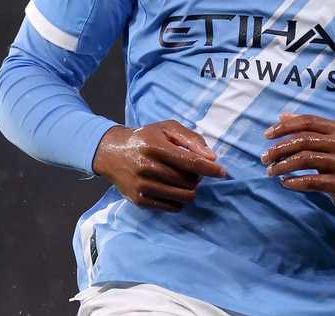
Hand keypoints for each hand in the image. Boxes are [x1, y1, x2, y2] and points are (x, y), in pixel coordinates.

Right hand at [91, 121, 225, 211]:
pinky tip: (174, 189)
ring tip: (184, 180)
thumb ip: (191, 139)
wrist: (112, 153)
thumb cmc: (146, 138)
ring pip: (182, 196)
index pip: (190, 162)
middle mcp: (147, 167)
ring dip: (190, 189)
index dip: (210, 169)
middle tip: (191, 170)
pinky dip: (179, 200)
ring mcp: (142, 186)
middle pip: (188, 181)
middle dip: (197, 177)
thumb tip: (211, 157)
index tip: (222, 172)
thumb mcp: (167, 128)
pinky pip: (172, 207)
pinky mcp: (139, 200)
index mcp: (155, 146)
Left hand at [261, 113, 334, 212]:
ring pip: (307, 159)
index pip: (308, 122)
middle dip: (280, 148)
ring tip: (271, 171)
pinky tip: (284, 182)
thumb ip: (308, 129)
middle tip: (264, 157)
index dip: (285, 126)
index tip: (267, 135)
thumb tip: (281, 116)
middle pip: (305, 140)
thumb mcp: (330, 142)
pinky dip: (296, 181)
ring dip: (284, 165)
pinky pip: (314, 181)